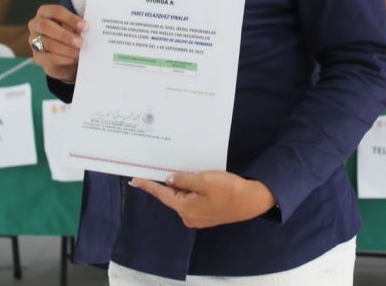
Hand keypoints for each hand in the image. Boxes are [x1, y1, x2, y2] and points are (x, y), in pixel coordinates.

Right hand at [28, 4, 86, 83]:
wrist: (65, 54)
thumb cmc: (70, 34)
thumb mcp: (74, 27)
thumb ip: (77, 27)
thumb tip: (86, 31)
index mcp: (45, 12)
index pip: (55, 11)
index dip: (70, 18)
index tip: (85, 26)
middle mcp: (35, 24)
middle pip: (46, 26)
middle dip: (65, 35)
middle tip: (81, 43)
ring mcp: (33, 41)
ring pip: (46, 43)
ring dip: (65, 49)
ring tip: (79, 53)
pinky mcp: (37, 57)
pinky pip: (48, 58)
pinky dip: (63, 59)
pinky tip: (73, 59)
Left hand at [130, 171, 276, 228]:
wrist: (251, 201)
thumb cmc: (228, 190)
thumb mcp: (203, 180)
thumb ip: (183, 179)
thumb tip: (168, 179)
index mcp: (184, 208)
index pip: (161, 194)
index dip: (148, 186)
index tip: (134, 180)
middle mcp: (188, 216)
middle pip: (173, 195)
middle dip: (173, 182)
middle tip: (178, 167)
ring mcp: (197, 218)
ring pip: (184, 197)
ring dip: (185, 186)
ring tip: (195, 174)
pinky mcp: (206, 216)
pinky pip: (193, 200)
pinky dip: (193, 191)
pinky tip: (201, 182)